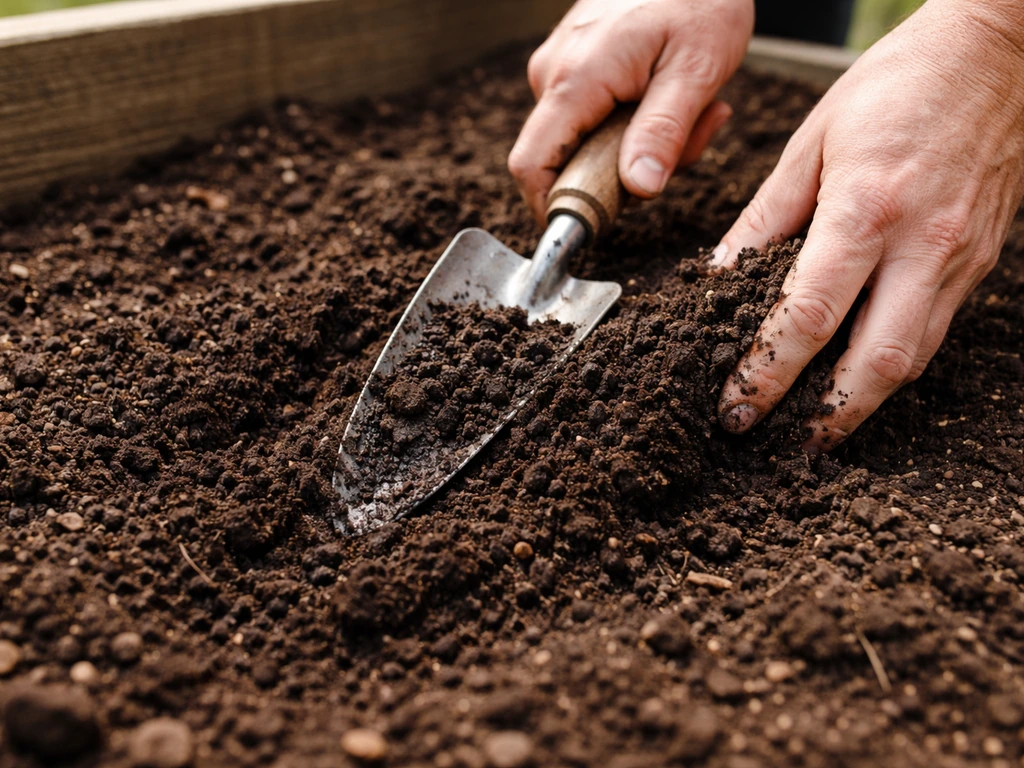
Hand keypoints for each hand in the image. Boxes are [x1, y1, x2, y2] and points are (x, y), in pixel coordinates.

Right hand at [509, 0, 753, 225]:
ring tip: (690, 111)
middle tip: (683, 148)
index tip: (596, 224)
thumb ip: (665, 131)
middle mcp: (553, 74)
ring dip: (635, 147)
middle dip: (622, 175)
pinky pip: (590, 117)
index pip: (532, 167)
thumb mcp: (697, 69)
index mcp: (576, 79)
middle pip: (564, 161)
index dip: (554, 208)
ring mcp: (558, 67)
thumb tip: (639, 189)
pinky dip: (632, 122)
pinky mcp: (572, 64)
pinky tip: (668, 96)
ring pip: (582, 141)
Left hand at [712, 0, 1023, 450]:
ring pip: (912, 359)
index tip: (736, 404)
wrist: (997, 52)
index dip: (767, 372)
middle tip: (779, 444)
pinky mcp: (981, 262)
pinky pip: (933, 330)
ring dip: (861, 404)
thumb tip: (722, 277)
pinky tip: (858, 374)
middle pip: (874, 364)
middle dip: (824, 417)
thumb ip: (765, 218)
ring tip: (815, 427)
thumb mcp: (811, 143)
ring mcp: (960, 259)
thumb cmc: (896, 85)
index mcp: (866, 211)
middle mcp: (922, 246)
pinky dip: (893, 364)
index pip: (807, 317)